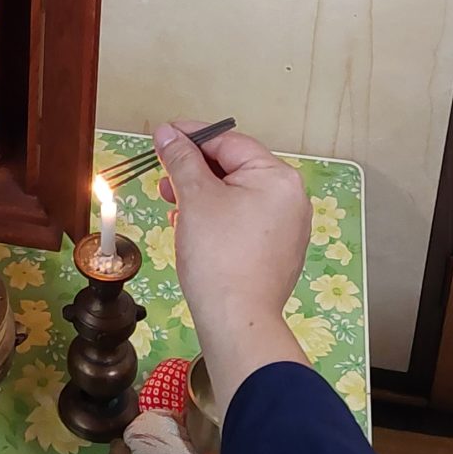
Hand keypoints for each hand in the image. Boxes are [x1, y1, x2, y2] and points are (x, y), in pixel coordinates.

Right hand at [153, 125, 311, 416]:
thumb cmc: (218, 255)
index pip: (229, 143)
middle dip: (195, 172)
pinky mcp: (275, 252)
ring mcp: (286, 228)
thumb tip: (167, 132)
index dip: (191, 137)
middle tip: (164, 180)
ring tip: (173, 208)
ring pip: (236, 196)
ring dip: (202, 196)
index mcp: (278, 177)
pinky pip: (243, 221)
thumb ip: (181, 158)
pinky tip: (191, 229)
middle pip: (234, 169)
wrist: (237, 321)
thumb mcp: (195, 197)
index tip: (162, 137)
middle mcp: (290, 198)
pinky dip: (216, 218)